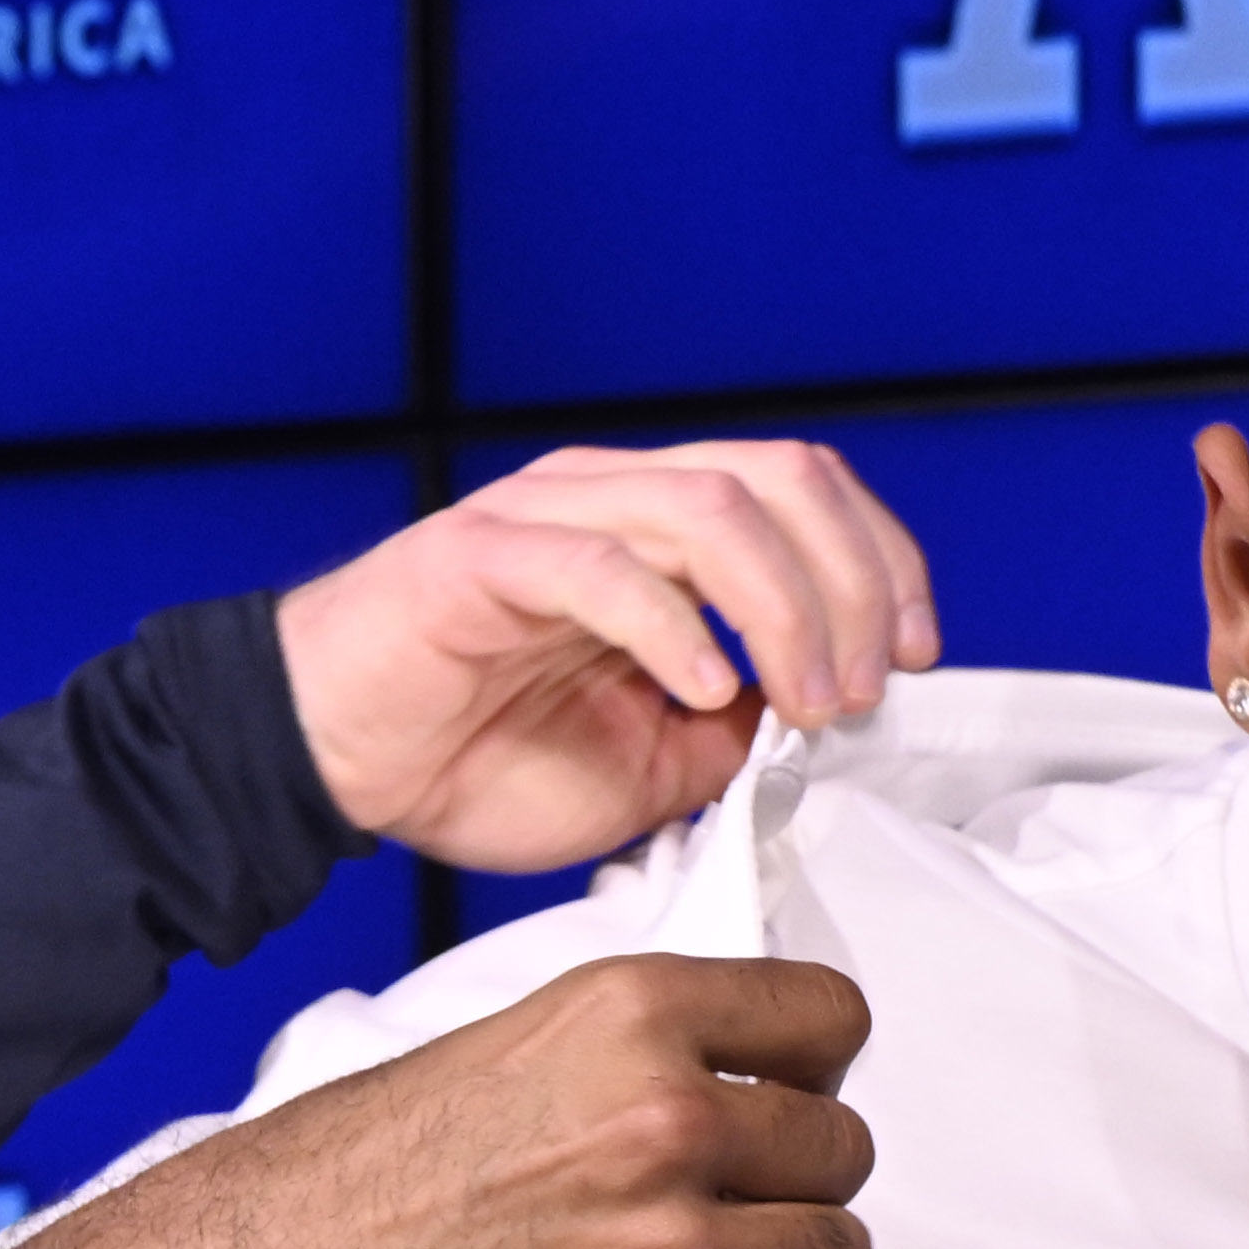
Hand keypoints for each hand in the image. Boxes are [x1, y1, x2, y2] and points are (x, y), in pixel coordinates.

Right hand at [117, 951, 957, 1248]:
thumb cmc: (325, 1193)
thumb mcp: (482, 1049)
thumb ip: (615, 1055)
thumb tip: (716, 1066)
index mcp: (619, 1021)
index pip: (820, 1015)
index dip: (818, 1060)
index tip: (809, 1083)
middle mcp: (658, 1128)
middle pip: (838, 1145)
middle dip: (802, 1173)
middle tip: (749, 1194)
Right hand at [278, 443, 945, 871]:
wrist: (333, 761)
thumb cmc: (474, 754)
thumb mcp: (653, 768)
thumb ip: (737, 734)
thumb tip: (817, 728)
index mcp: (660, 528)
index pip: (806, 492)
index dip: (883, 563)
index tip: (915, 658)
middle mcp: (613, 497)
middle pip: (780, 480)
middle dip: (853, 585)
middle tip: (862, 691)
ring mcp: (547, 517)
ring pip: (710, 509)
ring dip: (786, 610)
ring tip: (803, 704)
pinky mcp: (482, 559)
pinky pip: (601, 566)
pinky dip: (674, 628)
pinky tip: (704, 694)